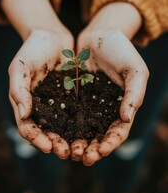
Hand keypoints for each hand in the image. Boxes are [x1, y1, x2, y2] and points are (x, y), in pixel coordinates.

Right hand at [9, 29, 73, 158]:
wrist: (52, 36)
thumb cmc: (32, 49)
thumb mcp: (20, 67)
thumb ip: (19, 90)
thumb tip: (24, 115)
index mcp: (27, 103)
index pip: (28, 127)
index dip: (36, 138)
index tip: (47, 145)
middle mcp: (43, 106)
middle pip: (47, 131)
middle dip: (56, 144)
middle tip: (66, 153)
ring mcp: (59, 102)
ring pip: (65, 126)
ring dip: (71, 139)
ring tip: (80, 148)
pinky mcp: (74, 96)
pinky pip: (79, 112)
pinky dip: (84, 124)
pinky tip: (93, 130)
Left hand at [71, 28, 148, 165]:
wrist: (100, 34)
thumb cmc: (122, 50)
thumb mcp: (135, 70)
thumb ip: (134, 95)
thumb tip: (125, 119)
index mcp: (122, 106)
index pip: (118, 131)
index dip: (111, 143)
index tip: (101, 150)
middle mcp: (104, 108)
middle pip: (98, 135)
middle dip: (91, 148)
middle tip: (82, 157)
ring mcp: (88, 102)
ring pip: (82, 128)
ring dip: (76, 142)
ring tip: (68, 151)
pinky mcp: (74, 95)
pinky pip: (68, 112)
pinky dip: (63, 125)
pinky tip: (57, 133)